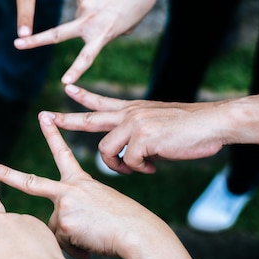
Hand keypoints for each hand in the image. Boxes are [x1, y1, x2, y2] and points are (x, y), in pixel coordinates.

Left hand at [0, 111, 199, 258]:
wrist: (138, 231)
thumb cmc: (124, 219)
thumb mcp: (97, 205)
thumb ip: (73, 208)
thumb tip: (59, 224)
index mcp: (80, 181)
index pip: (63, 152)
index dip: (52, 133)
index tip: (43, 115)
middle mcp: (69, 188)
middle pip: (29, 182)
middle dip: (3, 173)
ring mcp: (64, 204)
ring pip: (53, 228)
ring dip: (70, 238)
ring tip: (93, 236)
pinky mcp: (64, 221)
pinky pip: (60, 241)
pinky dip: (75, 248)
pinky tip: (91, 245)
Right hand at [14, 0, 162, 83]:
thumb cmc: (138, 4)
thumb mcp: (125, 26)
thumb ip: (104, 31)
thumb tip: (84, 25)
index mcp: (103, 33)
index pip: (86, 57)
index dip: (75, 71)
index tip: (64, 83)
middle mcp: (89, 21)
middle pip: (56, 34)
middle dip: (34, 41)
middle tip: (16, 45)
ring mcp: (83, 5)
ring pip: (79, 17)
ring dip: (91, 16)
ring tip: (112, 5)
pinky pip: (83, 3)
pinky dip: (92, 2)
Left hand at [55, 85, 255, 173]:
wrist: (212, 123)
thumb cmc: (189, 128)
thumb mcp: (157, 124)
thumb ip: (137, 132)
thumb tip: (126, 150)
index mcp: (132, 109)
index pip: (101, 101)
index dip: (83, 96)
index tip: (67, 88)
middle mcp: (129, 114)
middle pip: (89, 119)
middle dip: (65, 120)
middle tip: (46, 117)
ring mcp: (134, 124)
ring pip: (107, 150)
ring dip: (118, 166)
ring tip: (135, 168)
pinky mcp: (143, 138)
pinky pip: (129, 162)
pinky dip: (139, 169)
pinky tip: (153, 167)